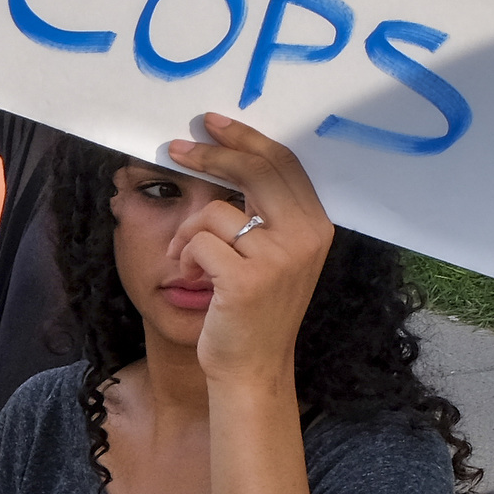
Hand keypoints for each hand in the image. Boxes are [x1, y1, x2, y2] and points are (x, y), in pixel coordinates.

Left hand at [163, 113, 336, 394]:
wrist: (252, 369)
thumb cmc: (256, 310)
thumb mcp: (276, 255)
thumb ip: (268, 212)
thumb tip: (230, 156)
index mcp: (316, 226)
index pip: (282, 163)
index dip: (245, 138)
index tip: (212, 124)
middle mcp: (304, 238)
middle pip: (252, 171)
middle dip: (209, 155)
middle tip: (177, 149)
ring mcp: (277, 259)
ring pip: (214, 211)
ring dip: (189, 233)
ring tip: (191, 261)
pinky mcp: (245, 279)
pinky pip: (198, 242)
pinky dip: (185, 258)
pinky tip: (194, 279)